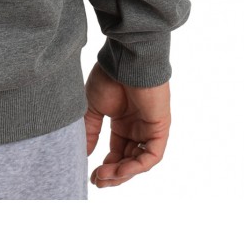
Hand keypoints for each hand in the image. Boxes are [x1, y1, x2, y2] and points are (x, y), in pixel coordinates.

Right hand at [84, 60, 170, 188]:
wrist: (125, 60)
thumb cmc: (109, 77)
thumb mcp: (93, 108)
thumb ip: (90, 132)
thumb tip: (83, 154)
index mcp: (123, 122)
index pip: (117, 152)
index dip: (106, 167)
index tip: (91, 175)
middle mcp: (138, 127)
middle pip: (128, 160)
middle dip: (113, 174)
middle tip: (97, 182)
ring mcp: (149, 128)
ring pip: (139, 161)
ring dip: (123, 173)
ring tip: (104, 177)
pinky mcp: (160, 128)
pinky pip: (152, 155)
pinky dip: (136, 166)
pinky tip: (119, 170)